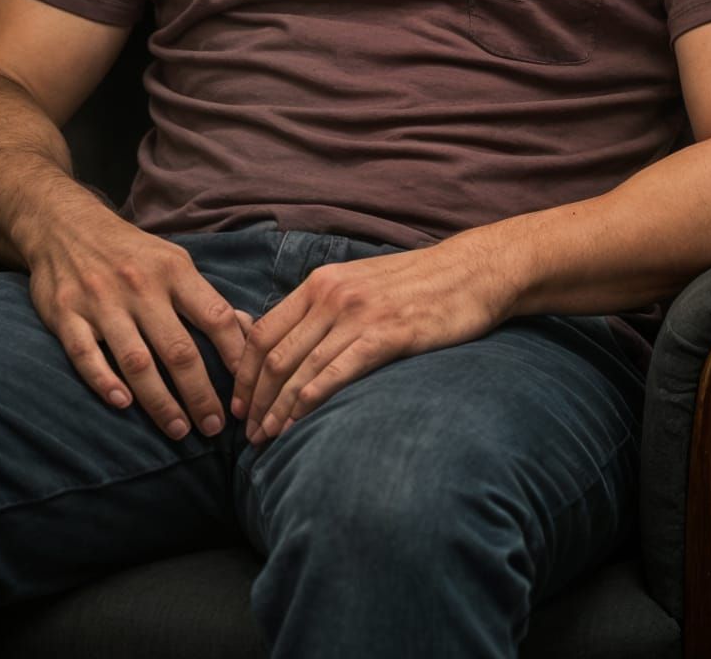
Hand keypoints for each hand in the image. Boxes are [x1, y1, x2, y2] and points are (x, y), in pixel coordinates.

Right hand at [24, 200, 249, 439]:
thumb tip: (248, 332)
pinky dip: (104, 382)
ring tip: (179, 430)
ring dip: (160, 402)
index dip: (236, 357)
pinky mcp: (65, 314)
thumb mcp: (172, 260)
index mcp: (173, 270)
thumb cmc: (130, 251)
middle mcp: (139, 285)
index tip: (247, 391)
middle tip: (213, 428)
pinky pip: (85, 355)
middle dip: (200, 394)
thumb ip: (205, 298)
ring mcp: (100, 300)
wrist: (64, 224)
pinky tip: (122, 404)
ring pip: (136, 361)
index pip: (215, 317)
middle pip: (178, 349)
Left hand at [231, 234, 510, 445]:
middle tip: (247, 433)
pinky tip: (299, 424)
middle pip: (275, 354)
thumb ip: (323, 308)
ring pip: (300, 368)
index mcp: (321, 282)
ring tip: (267, 439)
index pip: (263, 330)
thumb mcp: (360, 284)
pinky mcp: (386, 334)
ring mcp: (357, 314)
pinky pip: (336, 372)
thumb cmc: (416, 285)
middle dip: (255, 399)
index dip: (244, 372)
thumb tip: (289, 340)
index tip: (240, 404)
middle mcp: (331, 294)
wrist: (470, 272)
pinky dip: (310, 401)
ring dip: (278, 409)